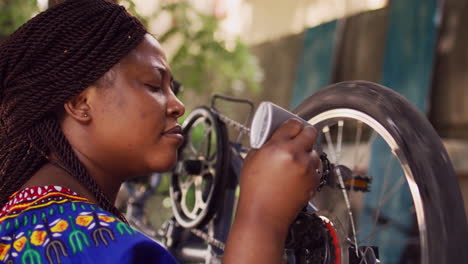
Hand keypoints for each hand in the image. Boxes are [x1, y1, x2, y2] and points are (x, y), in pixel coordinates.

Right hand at [223, 118, 319, 263]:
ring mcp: (307, 168)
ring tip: (295, 160)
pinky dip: (309, 168)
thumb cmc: (254, 191)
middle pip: (310, 132)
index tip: (291, 126)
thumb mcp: (252, 160)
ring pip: (315, 151)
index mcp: (278, 147)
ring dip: (307, 152)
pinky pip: (316, 167)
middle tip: (298, 137)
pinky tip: (297, 174)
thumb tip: (273, 137)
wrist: (264, 215)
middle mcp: (296, 155)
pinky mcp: (314, 181)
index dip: (292, 124)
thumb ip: (265, 145)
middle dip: (304, 133)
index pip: (293, 124)